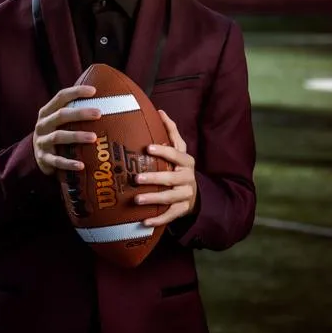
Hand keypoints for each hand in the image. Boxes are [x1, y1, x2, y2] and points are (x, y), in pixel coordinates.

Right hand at [33, 85, 101, 175]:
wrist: (36, 155)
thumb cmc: (56, 133)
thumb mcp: (59, 121)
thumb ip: (74, 111)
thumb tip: (109, 101)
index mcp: (46, 112)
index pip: (60, 97)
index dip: (75, 92)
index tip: (94, 91)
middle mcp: (42, 125)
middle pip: (60, 115)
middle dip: (79, 113)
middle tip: (99, 113)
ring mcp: (42, 142)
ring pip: (58, 136)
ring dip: (76, 136)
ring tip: (94, 137)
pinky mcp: (44, 158)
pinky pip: (57, 161)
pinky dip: (69, 163)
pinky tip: (82, 165)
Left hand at [135, 110, 197, 226]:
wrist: (195, 192)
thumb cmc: (178, 166)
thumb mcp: (178, 149)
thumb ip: (171, 131)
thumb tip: (160, 110)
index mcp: (186, 162)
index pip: (176, 154)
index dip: (163, 151)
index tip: (148, 148)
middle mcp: (187, 178)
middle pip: (171, 178)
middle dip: (154, 178)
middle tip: (136, 178)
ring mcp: (186, 195)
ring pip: (170, 198)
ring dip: (153, 199)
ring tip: (137, 200)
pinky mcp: (182, 210)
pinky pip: (170, 215)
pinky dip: (158, 220)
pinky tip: (144, 222)